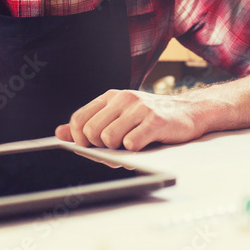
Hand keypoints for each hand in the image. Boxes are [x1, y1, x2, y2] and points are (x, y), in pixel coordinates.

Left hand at [55, 89, 210, 150]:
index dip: (81, 140)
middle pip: (92, 132)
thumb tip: (59, 133)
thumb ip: (90, 125)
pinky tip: (145, 144)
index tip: (93, 147)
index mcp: (111, 97)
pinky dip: (135, 151)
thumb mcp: (119, 117)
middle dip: (100, 148)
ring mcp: (140, 108)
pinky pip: (131, 144)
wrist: (189, 113)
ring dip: (119, 150)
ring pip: (109, 139)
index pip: (79, 119)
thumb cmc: (152, 119)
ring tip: (132, 145)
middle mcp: (124, 98)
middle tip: (117, 147)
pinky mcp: (155, 120)